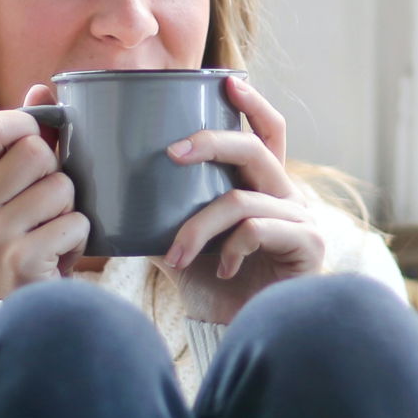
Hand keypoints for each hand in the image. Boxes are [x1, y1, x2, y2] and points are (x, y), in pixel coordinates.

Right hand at [0, 83, 89, 298]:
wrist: (26, 309)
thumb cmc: (25, 238)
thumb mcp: (14, 192)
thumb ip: (26, 140)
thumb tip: (40, 88)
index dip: (25, 123)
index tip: (40, 139)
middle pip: (34, 152)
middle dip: (57, 173)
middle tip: (50, 201)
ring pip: (61, 187)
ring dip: (72, 207)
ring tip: (55, 229)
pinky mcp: (20, 261)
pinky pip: (75, 223)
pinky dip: (80, 236)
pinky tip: (61, 253)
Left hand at [153, 75, 324, 324]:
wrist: (243, 336)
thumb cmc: (217, 289)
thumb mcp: (181, 244)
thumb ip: (161, 216)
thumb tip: (110, 193)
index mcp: (264, 188)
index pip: (267, 133)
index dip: (253, 104)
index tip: (227, 81)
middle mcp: (288, 197)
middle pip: (254, 149)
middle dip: (210, 142)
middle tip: (170, 153)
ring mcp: (302, 220)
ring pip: (240, 199)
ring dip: (198, 227)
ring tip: (175, 255)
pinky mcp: (308, 246)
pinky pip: (257, 228)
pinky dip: (229, 248)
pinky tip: (221, 270)